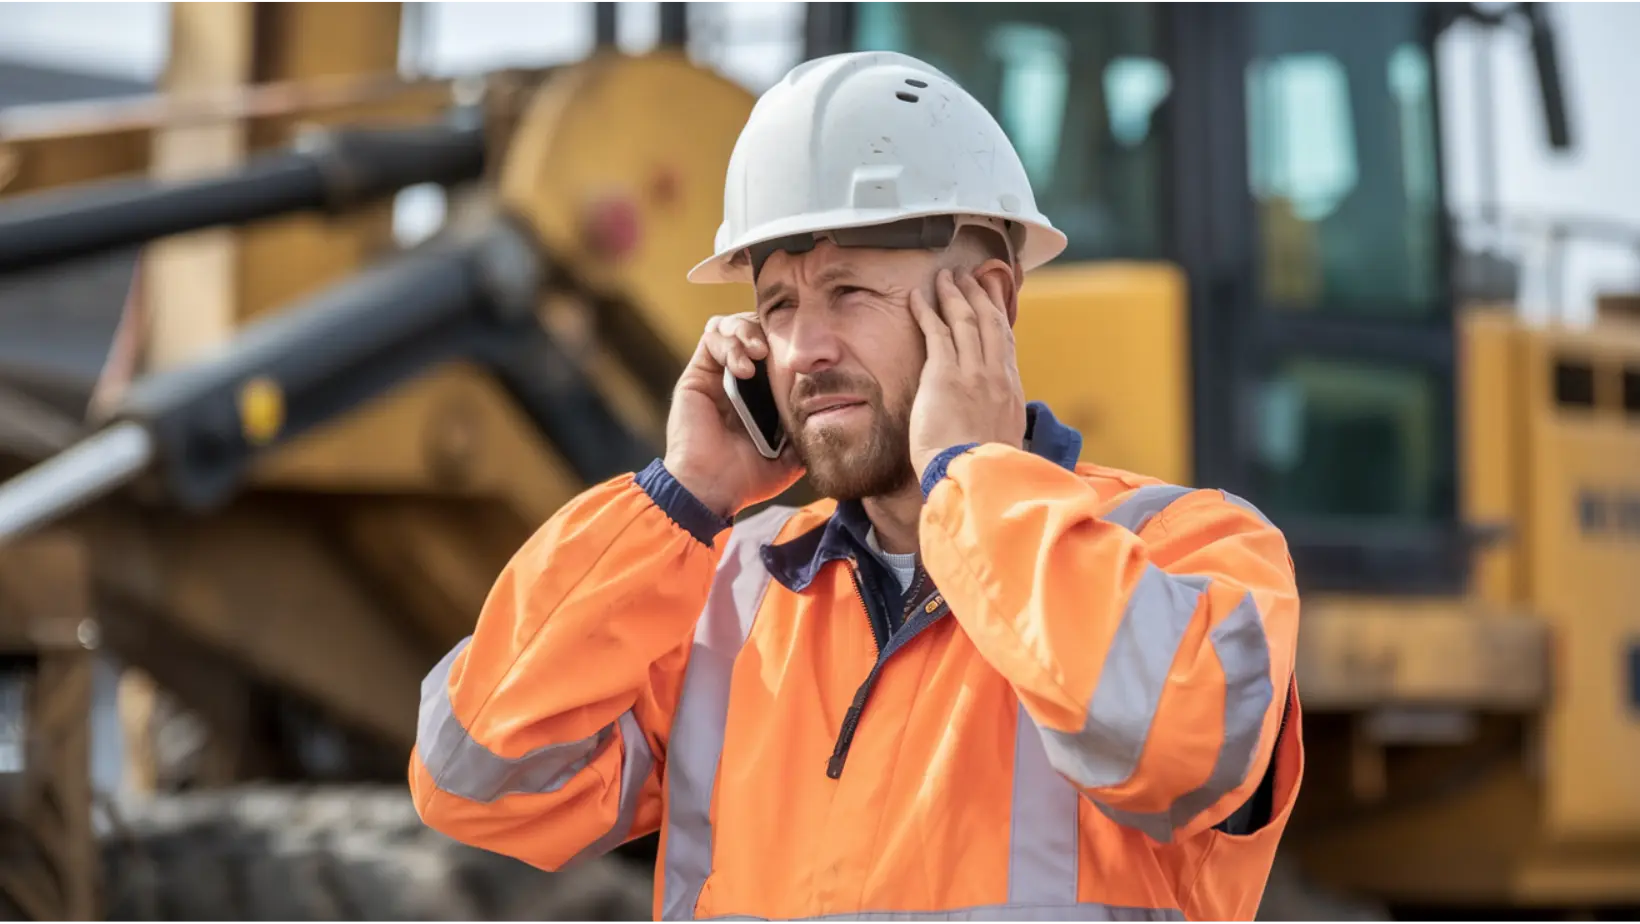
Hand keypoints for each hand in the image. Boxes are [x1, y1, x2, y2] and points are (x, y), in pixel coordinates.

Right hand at [664, 312, 803, 517]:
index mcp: (762, 394)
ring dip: (748, 331)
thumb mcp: (792, 456)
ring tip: (760, 353)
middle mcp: (740, 379)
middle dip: (768, 330)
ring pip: (732, 326)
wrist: (712, 488)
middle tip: (778, 348)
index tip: (805, 352)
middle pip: (755, 330)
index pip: (777, 349)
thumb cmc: (748, 477)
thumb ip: (810, 433)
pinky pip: (712, 336)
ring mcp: (718, 374)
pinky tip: (743, 368)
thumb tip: (838, 416)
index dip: (788, 341)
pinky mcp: (698, 373)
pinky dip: (730, 343)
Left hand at [907, 268, 1026, 479]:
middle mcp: (995, 374)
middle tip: (969, 276)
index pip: (1005, 341)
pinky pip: (936, 332)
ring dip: (954, 295)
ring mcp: (971, 372)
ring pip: (965, 320)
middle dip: (978, 294)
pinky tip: (917, 297)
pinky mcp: (944, 375)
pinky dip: (927, 311)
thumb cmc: (983, 469)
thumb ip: (998, 423)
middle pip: (989, 322)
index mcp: (1010, 390)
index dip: (998, 314)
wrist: (972, 477)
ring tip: (946, 278)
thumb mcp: (1002, 441)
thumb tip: (993, 425)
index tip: (992, 297)